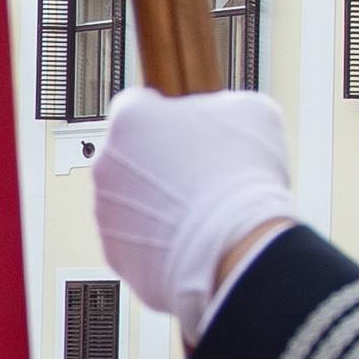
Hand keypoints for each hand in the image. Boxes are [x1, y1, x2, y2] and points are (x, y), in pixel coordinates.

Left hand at [93, 87, 296, 341]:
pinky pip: (135, 238)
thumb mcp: (251, 114)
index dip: (167, 117)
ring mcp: (106, 211)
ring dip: (157, 202)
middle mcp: (106, 163)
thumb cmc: (242, 179)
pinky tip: (190, 238)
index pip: (138, 105)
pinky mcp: (115, 252)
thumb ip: (221, 106)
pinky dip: (157, 239)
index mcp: (130, 118)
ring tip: (199, 210)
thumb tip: (218, 115)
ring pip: (130, 199)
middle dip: (160, 162)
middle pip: (131, 155)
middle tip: (198, 174)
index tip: (185, 130)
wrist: (236, 249)